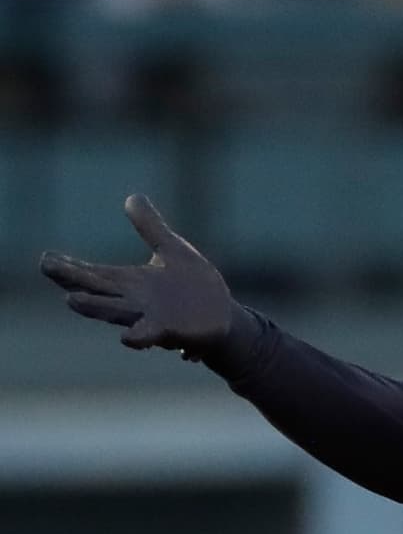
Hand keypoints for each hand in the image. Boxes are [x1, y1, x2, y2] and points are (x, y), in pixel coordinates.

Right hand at [40, 194, 233, 355]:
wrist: (223, 317)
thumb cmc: (193, 286)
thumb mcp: (172, 249)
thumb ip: (150, 227)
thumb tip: (132, 197)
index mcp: (131, 282)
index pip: (95, 274)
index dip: (71, 267)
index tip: (46, 258)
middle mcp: (134, 301)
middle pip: (98, 290)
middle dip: (73, 281)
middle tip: (48, 268)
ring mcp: (149, 318)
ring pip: (116, 313)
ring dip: (95, 307)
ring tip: (72, 299)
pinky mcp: (170, 331)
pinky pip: (150, 335)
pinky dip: (138, 336)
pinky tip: (127, 336)